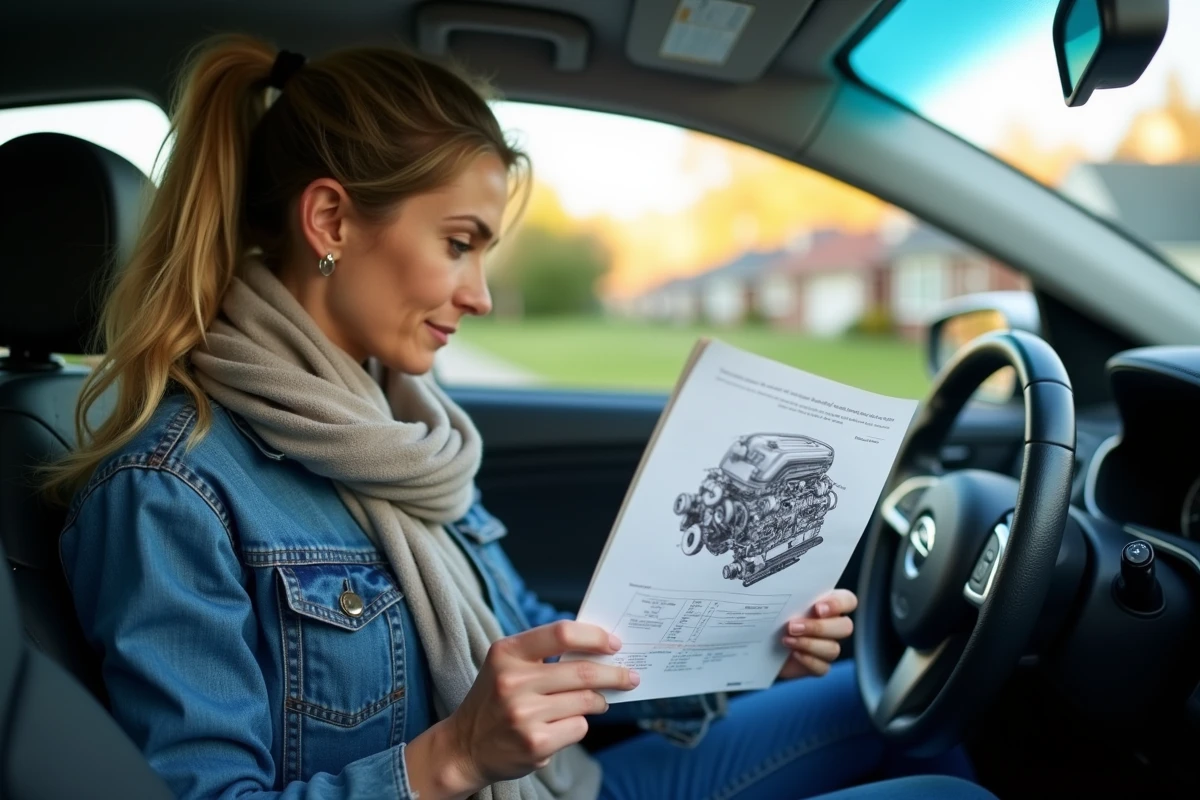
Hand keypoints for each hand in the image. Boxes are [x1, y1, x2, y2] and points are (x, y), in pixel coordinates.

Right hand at [411, 620, 639, 797]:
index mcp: (507, 652)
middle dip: (614, 674)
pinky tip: (564, 725)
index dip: (594, 636)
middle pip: (583, 671)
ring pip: (586, 701)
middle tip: (630, 676)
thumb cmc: (495, 698)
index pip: (561, 633)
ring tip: (597, 701)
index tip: (614, 643)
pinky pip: (579, 727)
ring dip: (598, 701)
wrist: (465, 746)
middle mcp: (513, 681)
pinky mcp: (535, 743)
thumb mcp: (507, 665)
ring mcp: (524, 714)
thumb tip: (599, 649)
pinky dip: (580, 724)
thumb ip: (545, 653)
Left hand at [777, 589, 857, 679]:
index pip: (848, 601)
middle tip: (793, 626)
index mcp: (828, 604)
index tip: (817, 608)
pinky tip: (793, 654)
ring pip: (833, 649)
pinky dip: (808, 661)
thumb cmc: (772, 614)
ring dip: (809, 644)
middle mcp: (832, 625)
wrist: (759, 641)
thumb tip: (782, 583)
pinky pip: (823, 667)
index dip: (838, 604)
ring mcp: (827, 646)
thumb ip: (786, 592)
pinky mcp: (818, 665)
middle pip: (845, 627)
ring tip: (786, 640)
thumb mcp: (778, 600)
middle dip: (819, 627)